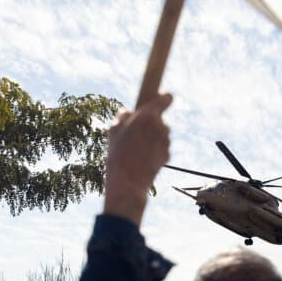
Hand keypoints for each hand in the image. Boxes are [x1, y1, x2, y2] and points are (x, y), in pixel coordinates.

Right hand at [102, 93, 172, 226]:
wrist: (128, 181)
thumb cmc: (118, 154)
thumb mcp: (113, 130)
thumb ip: (123, 117)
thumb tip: (128, 113)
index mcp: (148, 115)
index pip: (166, 99)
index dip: (164, 98)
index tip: (160, 98)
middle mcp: (161, 126)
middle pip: (159, 119)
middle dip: (150, 124)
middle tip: (134, 133)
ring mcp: (166, 141)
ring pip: (160, 134)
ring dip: (151, 138)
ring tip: (134, 149)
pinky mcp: (168, 154)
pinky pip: (161, 147)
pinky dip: (154, 150)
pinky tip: (142, 158)